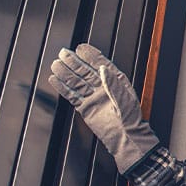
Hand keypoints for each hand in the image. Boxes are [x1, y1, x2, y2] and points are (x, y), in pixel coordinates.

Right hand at [48, 43, 159, 172]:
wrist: (126, 138)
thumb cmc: (131, 120)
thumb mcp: (124, 100)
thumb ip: (113, 84)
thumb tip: (103, 68)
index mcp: (116, 81)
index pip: (101, 64)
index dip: (91, 55)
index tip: (80, 47)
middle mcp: (103, 87)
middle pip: (85, 71)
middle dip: (74, 62)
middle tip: (63, 53)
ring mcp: (93, 97)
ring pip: (77, 82)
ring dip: (66, 73)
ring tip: (55, 64)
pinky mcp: (85, 107)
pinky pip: (72, 95)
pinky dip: (63, 88)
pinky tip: (54, 79)